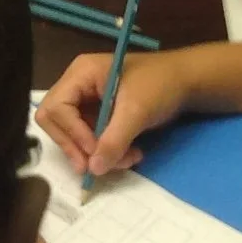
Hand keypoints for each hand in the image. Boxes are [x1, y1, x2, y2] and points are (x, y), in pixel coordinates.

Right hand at [37, 50, 190, 182]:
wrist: (186, 82)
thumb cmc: (159, 85)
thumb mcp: (137, 111)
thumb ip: (114, 140)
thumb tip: (93, 169)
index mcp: (81, 73)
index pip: (56, 107)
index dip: (71, 133)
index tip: (95, 152)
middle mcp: (78, 85)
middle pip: (56, 121)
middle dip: (77, 147)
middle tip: (98, 167)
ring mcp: (87, 101)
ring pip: (74, 135)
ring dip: (97, 153)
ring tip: (127, 159)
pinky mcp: (99, 115)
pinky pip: (91, 139)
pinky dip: (107, 152)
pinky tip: (130, 154)